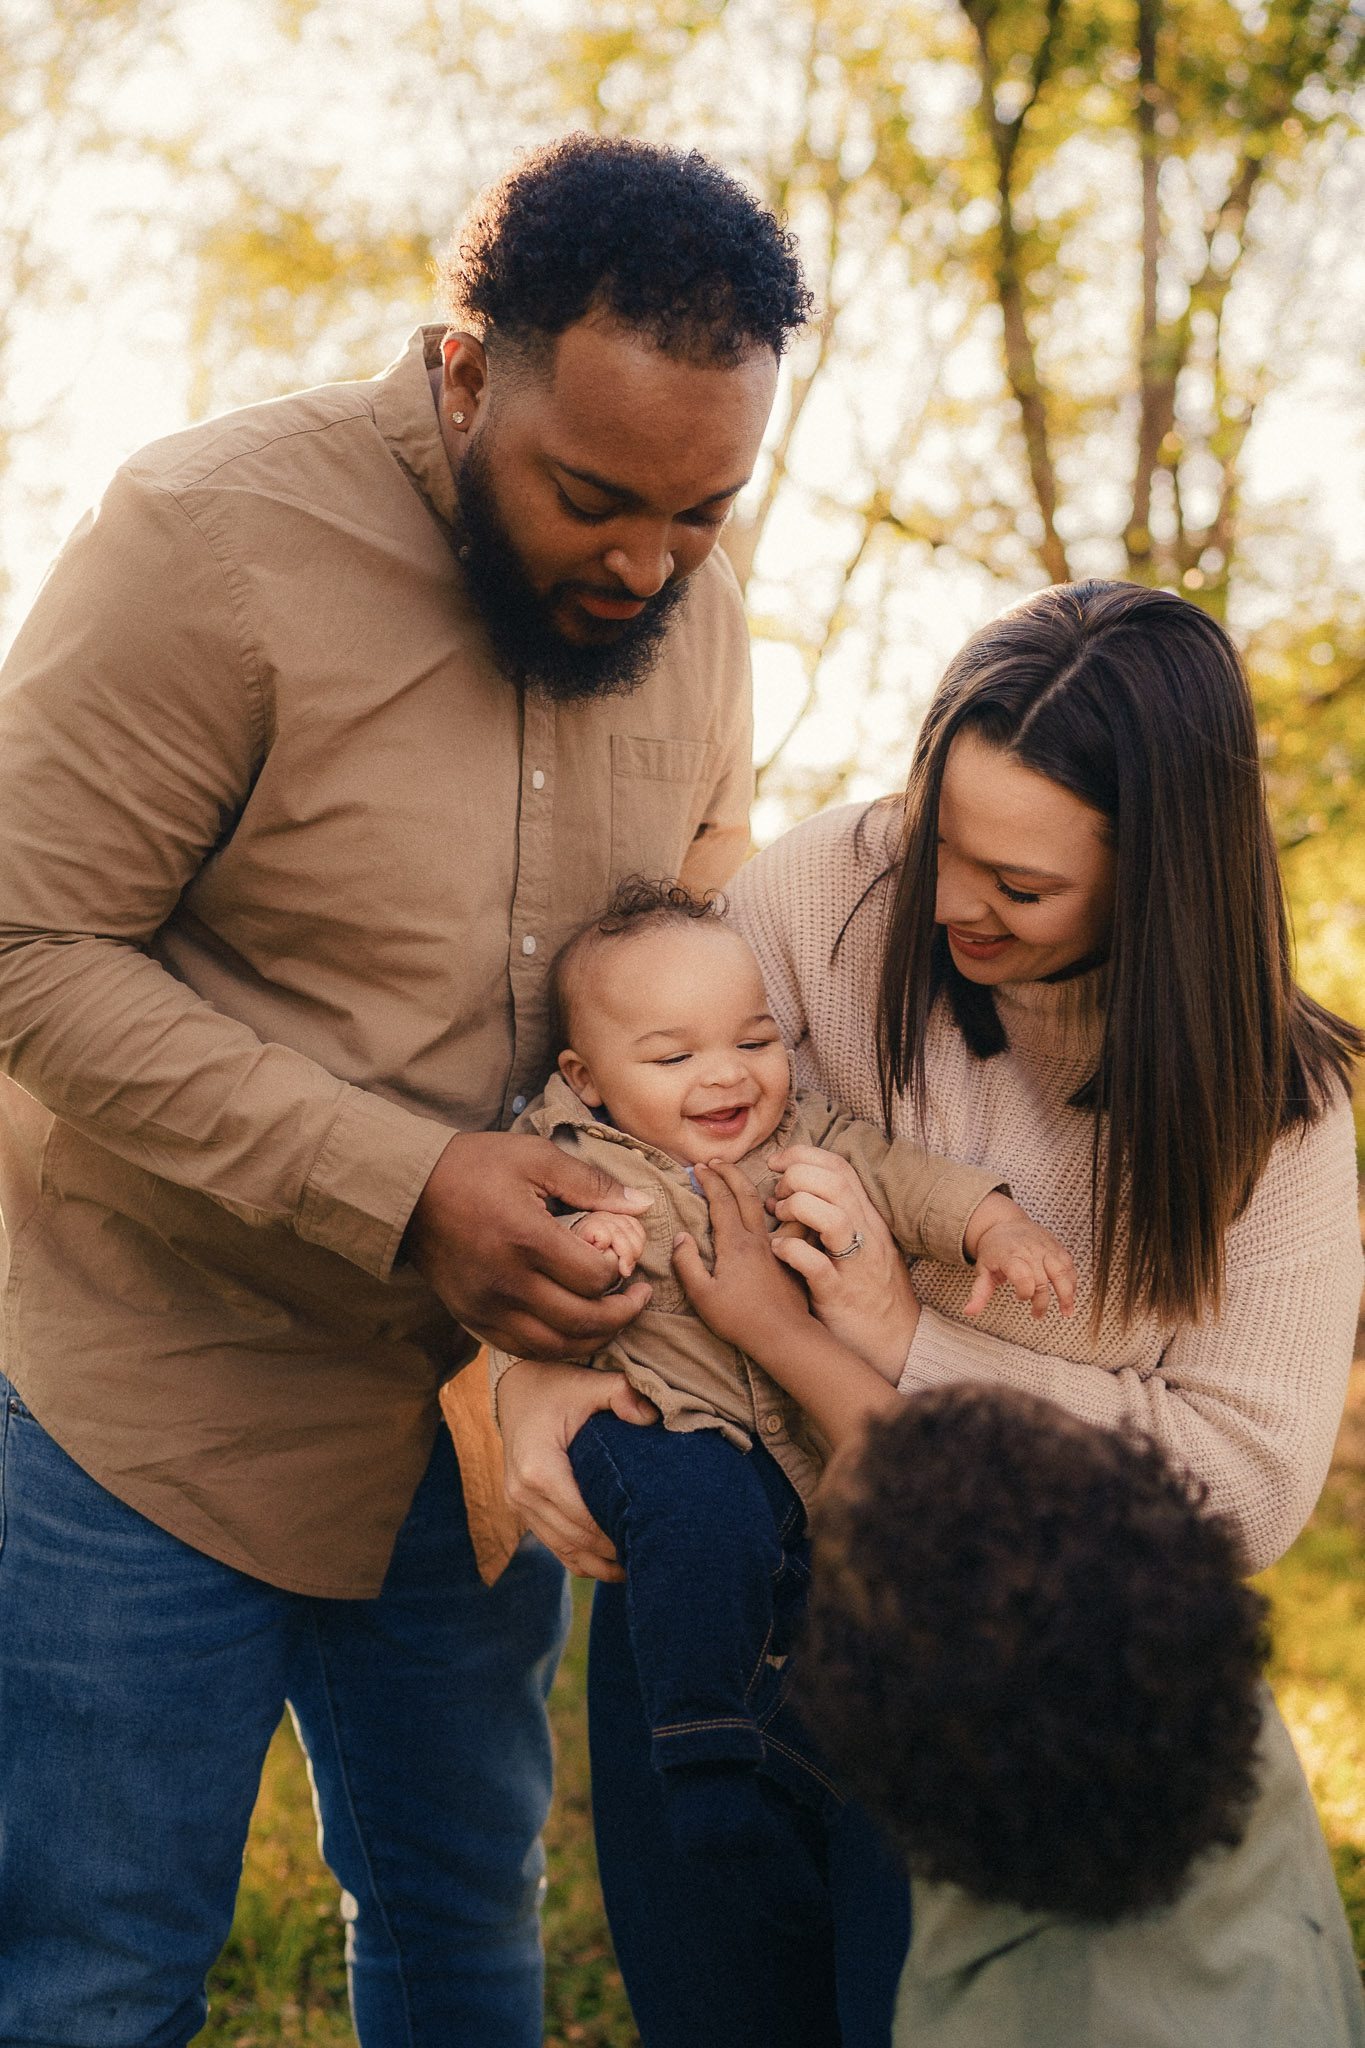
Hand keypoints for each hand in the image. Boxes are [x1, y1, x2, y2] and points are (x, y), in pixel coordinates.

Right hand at [404, 1132, 651, 1357]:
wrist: (408, 1191)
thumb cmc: (474, 1167)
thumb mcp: (535, 1157)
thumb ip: (592, 1183)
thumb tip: (643, 1204)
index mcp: (526, 1238)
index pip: (594, 1277)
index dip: (621, 1273)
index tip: (627, 1260)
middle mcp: (507, 1282)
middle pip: (582, 1321)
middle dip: (623, 1314)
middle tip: (639, 1298)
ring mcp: (487, 1307)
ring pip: (556, 1347)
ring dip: (595, 1338)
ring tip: (614, 1317)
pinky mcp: (472, 1319)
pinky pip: (524, 1350)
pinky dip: (557, 1347)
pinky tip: (574, 1328)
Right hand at [499, 1359, 658, 1580]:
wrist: (516, 1388)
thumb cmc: (556, 1387)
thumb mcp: (589, 1384)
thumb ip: (621, 1393)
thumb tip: (649, 1418)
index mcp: (538, 1468)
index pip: (584, 1517)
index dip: (617, 1530)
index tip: (650, 1533)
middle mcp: (522, 1493)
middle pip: (575, 1538)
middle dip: (613, 1550)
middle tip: (652, 1552)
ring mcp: (518, 1504)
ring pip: (564, 1548)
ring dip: (599, 1562)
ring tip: (637, 1565)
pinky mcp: (521, 1509)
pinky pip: (552, 1545)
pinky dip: (581, 1559)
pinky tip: (611, 1565)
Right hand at [672, 1162, 813, 1357]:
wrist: (784, 1334)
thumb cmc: (740, 1319)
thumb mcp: (702, 1296)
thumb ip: (687, 1264)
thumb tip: (681, 1237)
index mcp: (734, 1244)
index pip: (721, 1200)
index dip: (709, 1180)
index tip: (698, 1167)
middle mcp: (757, 1238)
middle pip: (745, 1193)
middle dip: (729, 1171)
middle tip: (715, 1161)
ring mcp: (776, 1245)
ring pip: (765, 1204)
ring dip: (751, 1185)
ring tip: (741, 1176)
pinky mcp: (789, 1256)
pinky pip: (783, 1220)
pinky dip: (775, 1206)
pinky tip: (772, 1207)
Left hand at [766, 1145, 919, 1382]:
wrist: (895, 1341)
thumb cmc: (867, 1290)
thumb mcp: (856, 1244)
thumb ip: (830, 1216)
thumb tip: (786, 1193)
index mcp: (867, 1217)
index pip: (839, 1168)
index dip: (803, 1155)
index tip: (777, 1163)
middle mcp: (866, 1234)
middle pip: (835, 1183)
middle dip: (797, 1176)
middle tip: (776, 1195)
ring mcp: (856, 1264)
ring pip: (833, 1217)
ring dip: (798, 1207)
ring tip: (779, 1217)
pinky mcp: (841, 1295)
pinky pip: (817, 1266)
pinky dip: (792, 1251)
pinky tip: (777, 1250)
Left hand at [962, 1192, 1076, 1319]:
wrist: (1004, 1223)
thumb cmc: (994, 1250)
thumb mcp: (983, 1270)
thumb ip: (979, 1293)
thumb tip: (969, 1312)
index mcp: (1010, 1255)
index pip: (1023, 1276)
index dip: (1024, 1292)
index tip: (1019, 1298)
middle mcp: (1030, 1250)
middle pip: (1042, 1280)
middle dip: (1042, 1301)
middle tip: (1037, 1314)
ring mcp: (1046, 1247)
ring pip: (1062, 1272)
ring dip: (1067, 1294)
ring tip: (1066, 1312)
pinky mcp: (1057, 1247)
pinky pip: (1069, 1265)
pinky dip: (1073, 1282)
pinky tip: (1070, 1296)